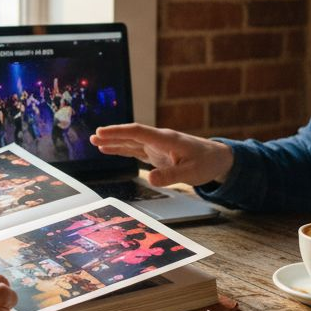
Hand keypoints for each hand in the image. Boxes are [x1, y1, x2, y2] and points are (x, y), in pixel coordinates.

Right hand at [89, 123, 233, 187]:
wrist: (217, 158)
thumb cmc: (206, 163)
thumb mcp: (191, 173)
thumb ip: (170, 176)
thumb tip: (149, 178)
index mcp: (166, 139)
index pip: (138, 132)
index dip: (119, 132)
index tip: (102, 133)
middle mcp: (159, 139)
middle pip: (131, 134)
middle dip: (112, 135)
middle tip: (93, 136)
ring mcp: (157, 145)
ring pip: (131, 141)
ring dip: (114, 141)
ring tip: (95, 141)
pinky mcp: (156, 153)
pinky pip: (135, 149)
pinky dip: (122, 149)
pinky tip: (109, 149)